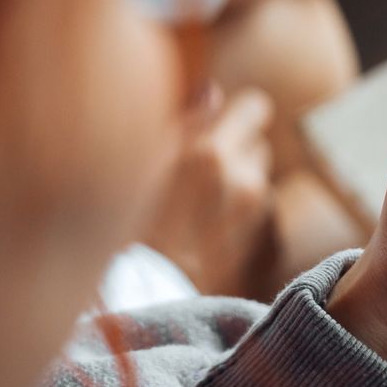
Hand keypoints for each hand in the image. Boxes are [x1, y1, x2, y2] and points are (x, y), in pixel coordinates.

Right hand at [137, 86, 275, 296]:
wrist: (140, 295)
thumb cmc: (125, 224)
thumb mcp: (140, 163)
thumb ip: (184, 122)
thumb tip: (214, 91)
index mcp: (210, 153)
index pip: (255, 106)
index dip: (239, 112)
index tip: (221, 121)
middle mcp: (243, 179)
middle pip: (258, 142)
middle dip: (235, 149)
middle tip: (195, 168)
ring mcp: (255, 213)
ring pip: (257, 177)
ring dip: (237, 181)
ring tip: (194, 203)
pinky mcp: (260, 239)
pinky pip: (256, 209)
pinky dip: (239, 209)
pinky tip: (205, 226)